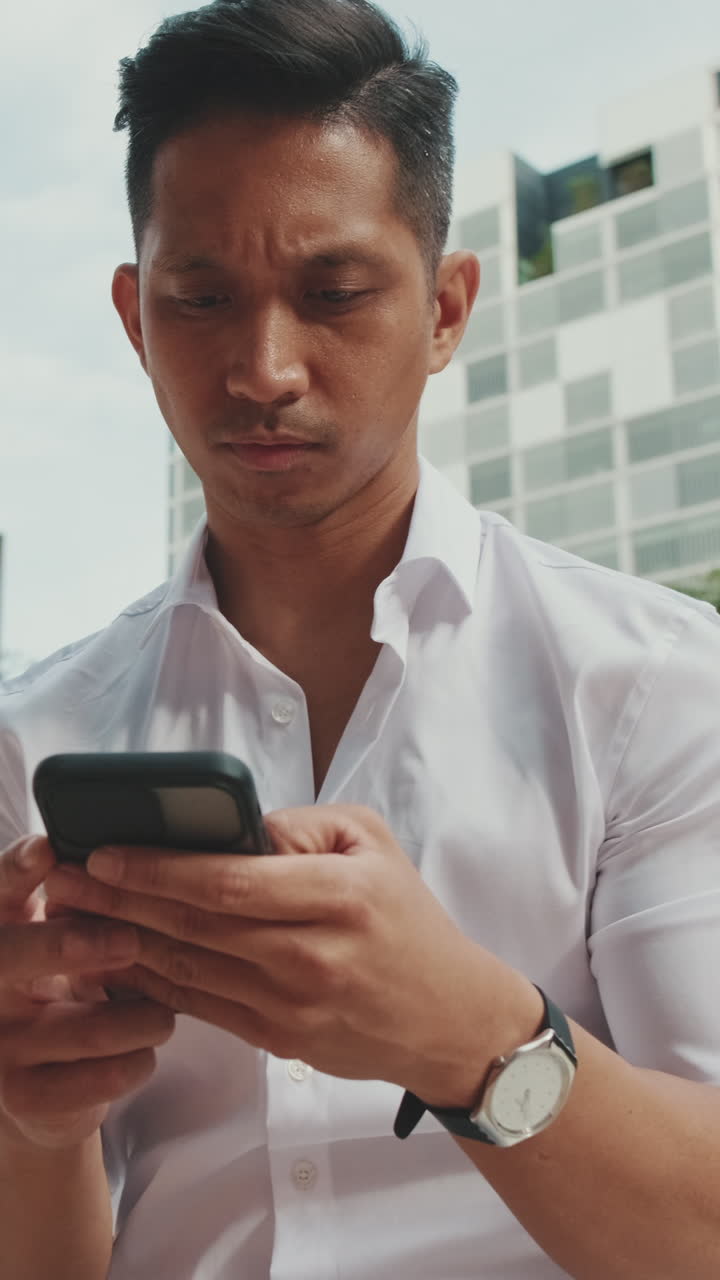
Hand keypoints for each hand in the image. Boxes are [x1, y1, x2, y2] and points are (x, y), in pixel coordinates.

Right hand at [0, 838, 174, 1151]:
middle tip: (127, 939)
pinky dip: (135, 1062)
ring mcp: (0, 1045)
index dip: (17, 868)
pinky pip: (97, 1078)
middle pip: (8, 956)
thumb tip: (128, 858)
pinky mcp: (26, 1095)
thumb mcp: (58, 935)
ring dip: (139, 1019)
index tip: (47, 849)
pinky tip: (145, 1051)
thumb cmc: (60, 983)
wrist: (40, 1082)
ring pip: (79, 1027)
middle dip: (68, 944)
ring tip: (162, 1014)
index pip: (0, 891)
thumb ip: (77, 900)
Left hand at [44, 807, 539, 1105]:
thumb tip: (227, 829)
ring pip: (190, 970)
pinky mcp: (279, 1040)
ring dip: (127, 940)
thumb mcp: (371, 843)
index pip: (231, 882)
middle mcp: (312, 955)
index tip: (107, 852)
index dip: (161, 868)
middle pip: (197, 926)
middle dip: (122, 900)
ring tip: (80, 913)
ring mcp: (292, 1007)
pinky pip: (203, 1007)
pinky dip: (155, 982)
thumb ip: (298, 828)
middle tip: (67, 878)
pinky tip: (121, 959)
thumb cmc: (407, 919)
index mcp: (339, 896)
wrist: (446, 1016)